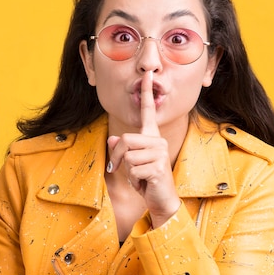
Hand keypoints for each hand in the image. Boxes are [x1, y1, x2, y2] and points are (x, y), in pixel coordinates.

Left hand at [107, 71, 180, 226]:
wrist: (161, 200)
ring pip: (128, 156)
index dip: (146, 93)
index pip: (148, 111)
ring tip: (141, 176)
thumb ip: (121, 150)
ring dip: (128, 171)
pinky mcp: (159, 167)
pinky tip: (145, 183)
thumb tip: (113, 139)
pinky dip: (134, 180)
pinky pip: (133, 169)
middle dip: (119, 157)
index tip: (147, 74)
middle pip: (125, 139)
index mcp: (151, 137)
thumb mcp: (130, 164)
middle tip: (125, 169)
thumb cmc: (146, 180)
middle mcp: (158, 141)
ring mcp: (160, 153)